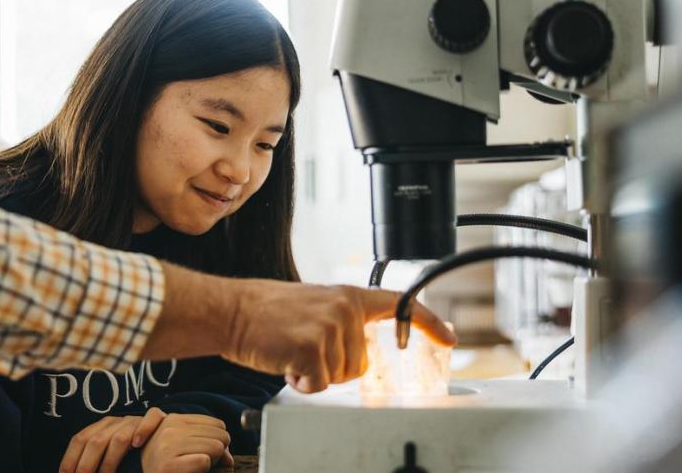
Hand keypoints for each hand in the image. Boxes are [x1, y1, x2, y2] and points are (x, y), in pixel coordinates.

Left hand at [59, 408, 168, 472]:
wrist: (169, 437)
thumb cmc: (137, 451)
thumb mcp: (112, 453)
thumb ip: (98, 461)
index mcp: (103, 427)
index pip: (80, 439)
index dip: (70, 458)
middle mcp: (117, 421)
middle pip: (96, 440)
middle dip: (85, 464)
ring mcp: (136, 420)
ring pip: (120, 436)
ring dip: (110, 460)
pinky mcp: (158, 419)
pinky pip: (150, 419)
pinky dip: (143, 430)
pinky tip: (137, 444)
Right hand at [139, 413, 232, 472]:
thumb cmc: (164, 466)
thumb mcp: (180, 445)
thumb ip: (205, 441)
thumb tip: (228, 456)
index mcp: (172, 420)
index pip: (217, 424)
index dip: (218, 441)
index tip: (207, 452)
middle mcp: (169, 429)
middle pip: (220, 435)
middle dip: (218, 452)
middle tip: (201, 463)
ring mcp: (168, 446)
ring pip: (216, 447)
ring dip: (212, 462)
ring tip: (194, 468)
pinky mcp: (169, 465)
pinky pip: (204, 461)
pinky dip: (204, 470)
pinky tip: (189, 472)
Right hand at [143, 265, 454, 394]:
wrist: (231, 311)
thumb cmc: (267, 315)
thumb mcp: (314, 307)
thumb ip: (342, 322)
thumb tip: (360, 352)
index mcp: (348, 296)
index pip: (399, 305)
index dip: (428, 322)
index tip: (450, 337)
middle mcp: (345, 308)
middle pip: (360, 365)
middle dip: (332, 367)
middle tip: (302, 348)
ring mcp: (330, 326)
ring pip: (341, 377)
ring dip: (315, 375)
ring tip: (291, 351)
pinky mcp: (312, 346)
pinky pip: (321, 384)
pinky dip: (302, 383)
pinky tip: (285, 363)